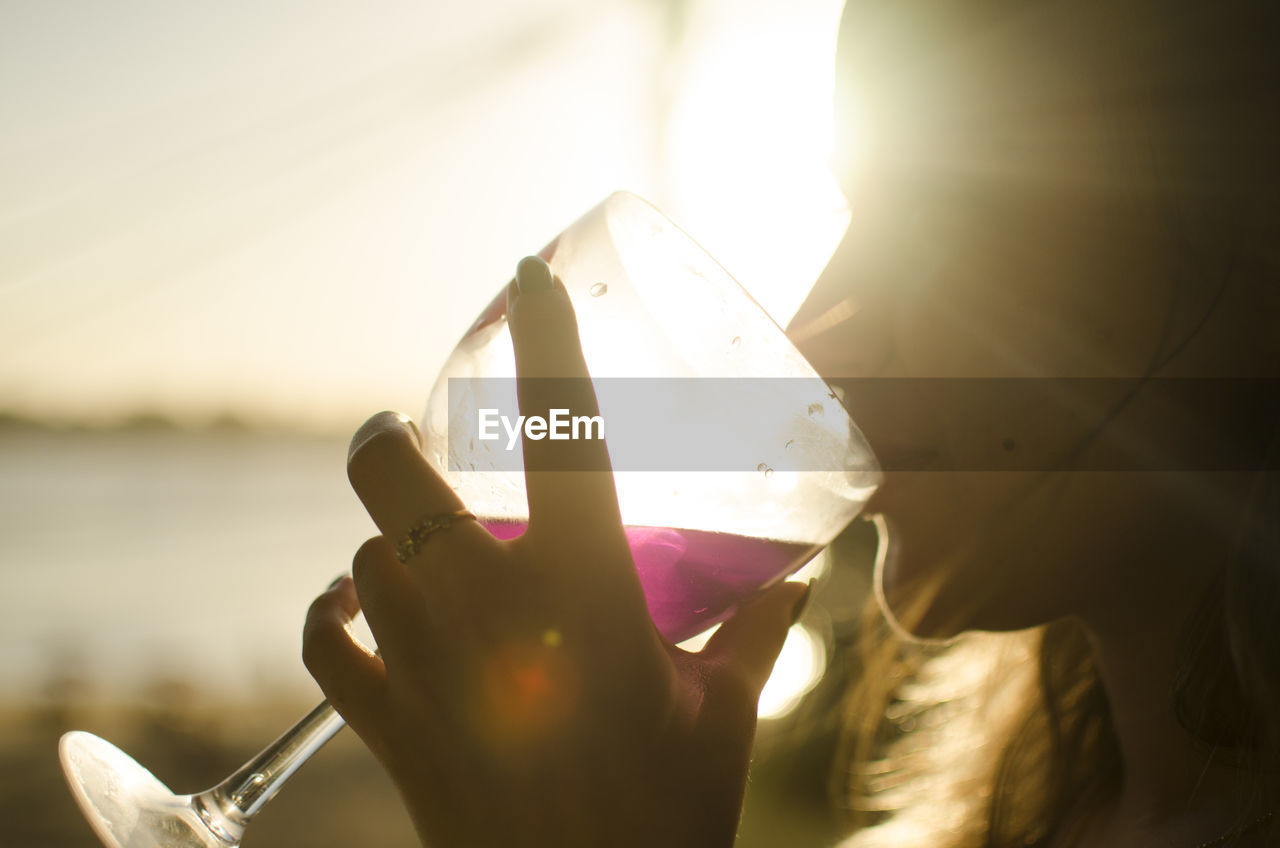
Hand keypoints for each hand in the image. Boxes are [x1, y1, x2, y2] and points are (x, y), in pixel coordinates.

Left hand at [303, 259, 809, 847]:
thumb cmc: (667, 814)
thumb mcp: (726, 713)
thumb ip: (760, 630)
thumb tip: (803, 573)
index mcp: (584, 588)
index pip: (559, 429)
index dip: (543, 337)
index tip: (528, 274)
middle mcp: (484, 607)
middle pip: (387, 470)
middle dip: (390, 437)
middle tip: (416, 440)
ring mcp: (418, 665)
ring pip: (363, 554)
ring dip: (390, 541)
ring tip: (430, 554)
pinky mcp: (382, 722)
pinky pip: (323, 640)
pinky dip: (332, 614)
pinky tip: (357, 610)